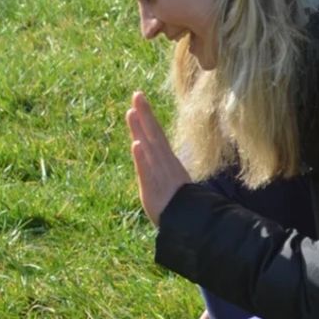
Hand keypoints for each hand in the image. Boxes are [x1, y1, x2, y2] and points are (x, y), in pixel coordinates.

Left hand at [125, 92, 191, 225]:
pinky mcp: (152, 188)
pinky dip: (141, 158)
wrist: (187, 224)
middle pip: (153, 135)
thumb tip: (152, 156)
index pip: (156, 135)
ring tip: (132, 112)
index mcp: (167, 162)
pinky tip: (135, 144)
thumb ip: (158, 169)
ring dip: (141, 130)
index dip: (147, 118)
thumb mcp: (167, 182)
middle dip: (144, 114)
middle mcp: (163, 164)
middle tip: (136, 94)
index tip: (138, 101)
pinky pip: (146, 171)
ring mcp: (158, 174)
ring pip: (149, 148)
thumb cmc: (178, 205)